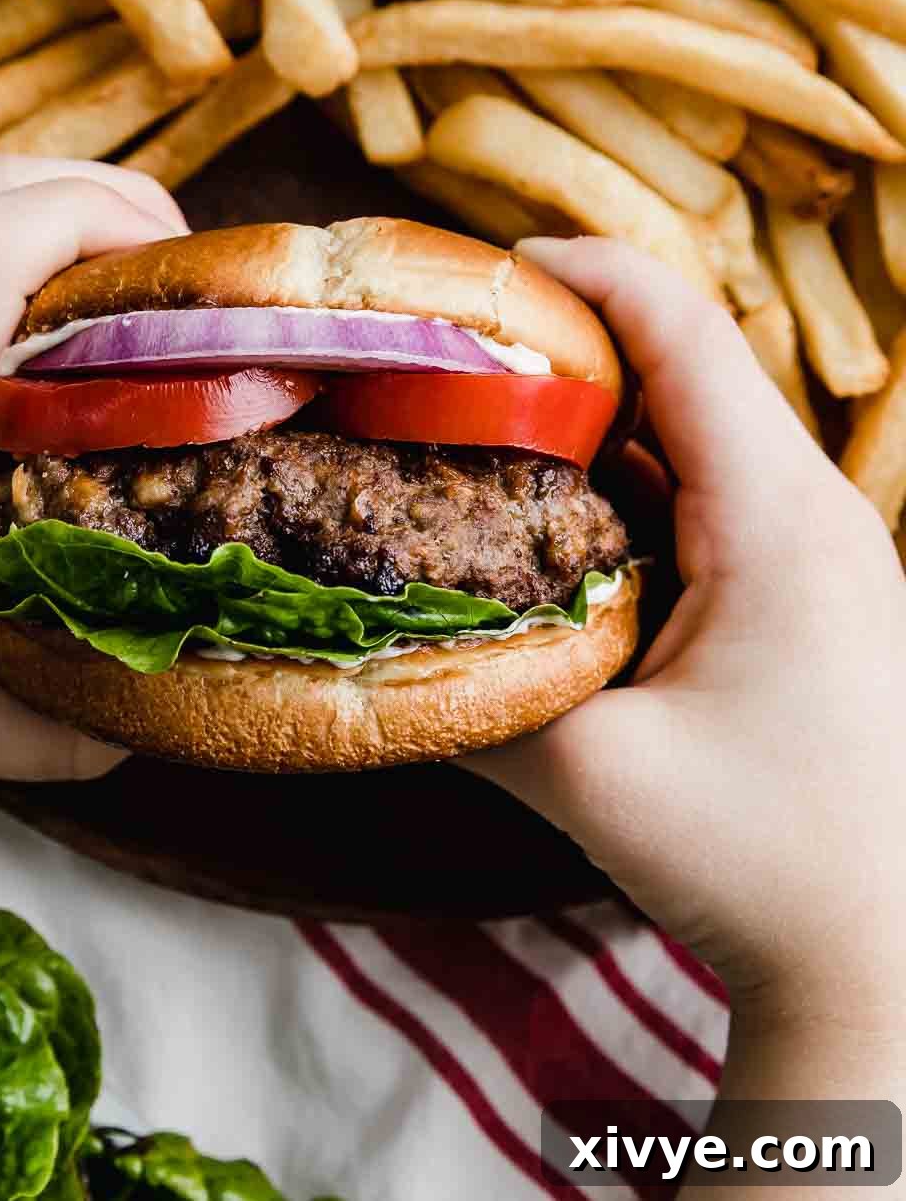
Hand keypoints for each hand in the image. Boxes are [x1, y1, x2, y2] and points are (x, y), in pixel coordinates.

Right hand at [461, 238, 905, 1038]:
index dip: (582, 274)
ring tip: (482, 414)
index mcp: (777, 519)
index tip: (485, 271)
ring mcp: (812, 546)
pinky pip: (706, 490)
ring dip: (595, 409)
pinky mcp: (798, 586)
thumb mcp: (592, 778)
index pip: (682, 330)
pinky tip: (547, 510)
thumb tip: (371, 638)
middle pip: (687, 360)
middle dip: (570, 335)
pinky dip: (625, 476)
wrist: (880, 953)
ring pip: (696, 425)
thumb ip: (473, 694)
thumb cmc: (766, 861)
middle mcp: (808, 508)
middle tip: (453, 347)